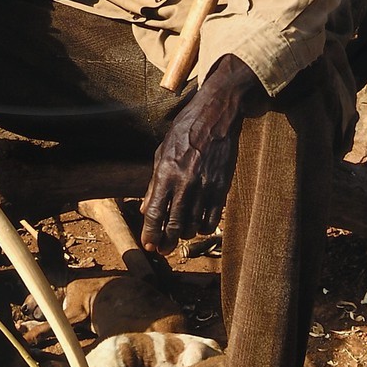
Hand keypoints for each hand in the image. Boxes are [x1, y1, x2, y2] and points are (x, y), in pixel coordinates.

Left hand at [141, 53, 262, 253]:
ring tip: (179, 232)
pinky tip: (198, 224)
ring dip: (184, 234)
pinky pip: (212, 220)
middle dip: (166, 243)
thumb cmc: (185, 131)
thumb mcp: (161, 152)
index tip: (148, 245)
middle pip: (173, 226)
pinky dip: (203, 228)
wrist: (215, 116)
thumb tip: (145, 210)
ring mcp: (204, 187)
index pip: (153, 213)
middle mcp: (184, 183)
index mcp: (165, 173)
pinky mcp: (221, 188)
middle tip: (163, 249)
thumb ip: (154, 183)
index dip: (150, 234)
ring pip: (192, 226)